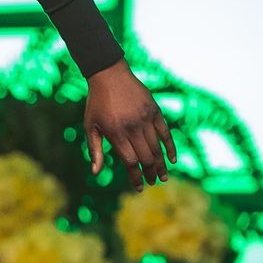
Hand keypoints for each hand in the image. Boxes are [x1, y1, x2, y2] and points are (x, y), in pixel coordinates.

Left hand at [84, 60, 176, 188]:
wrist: (109, 74)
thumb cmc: (97, 103)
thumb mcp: (90, 126)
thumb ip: (95, 150)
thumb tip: (95, 173)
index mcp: (115, 133)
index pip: (130, 162)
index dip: (135, 177)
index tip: (138, 188)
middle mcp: (132, 127)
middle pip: (146, 157)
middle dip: (149, 174)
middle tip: (151, 183)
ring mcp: (145, 118)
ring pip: (156, 148)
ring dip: (160, 165)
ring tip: (162, 177)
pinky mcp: (154, 111)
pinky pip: (165, 133)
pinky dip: (170, 147)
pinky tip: (172, 160)